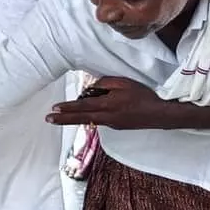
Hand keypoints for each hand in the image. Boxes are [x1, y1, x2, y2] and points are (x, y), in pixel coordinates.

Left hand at [47, 75, 166, 129]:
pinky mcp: (117, 126)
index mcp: (107, 106)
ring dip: (76, 116)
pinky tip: (91, 109)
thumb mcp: (123, 83)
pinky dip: (92, 114)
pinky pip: (100, 119)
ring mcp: (112, 124)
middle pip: (81, 118)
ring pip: (90, 119)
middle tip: (48, 119)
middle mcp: (107, 118)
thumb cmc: (143, 96)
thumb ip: (104, 83)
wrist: (160, 115)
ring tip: (63, 112)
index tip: (54, 109)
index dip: (67, 108)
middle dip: (63, 119)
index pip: (82, 107)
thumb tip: (91, 88)